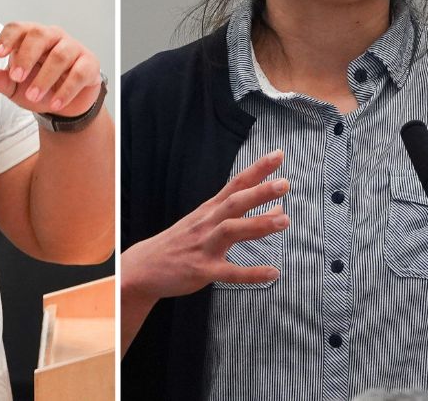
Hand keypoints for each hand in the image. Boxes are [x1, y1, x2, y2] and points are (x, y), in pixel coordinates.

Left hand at [0, 23, 101, 115]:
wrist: (66, 105)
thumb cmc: (40, 87)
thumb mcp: (16, 87)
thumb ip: (1, 80)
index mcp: (32, 37)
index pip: (18, 28)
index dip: (7, 38)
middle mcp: (53, 37)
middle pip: (39, 35)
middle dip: (26, 57)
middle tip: (16, 78)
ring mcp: (73, 48)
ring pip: (60, 55)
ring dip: (44, 78)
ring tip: (33, 96)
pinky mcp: (90, 64)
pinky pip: (79, 73)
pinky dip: (66, 90)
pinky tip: (55, 103)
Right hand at [121, 150, 292, 301]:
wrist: (143, 268)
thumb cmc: (182, 242)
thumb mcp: (208, 223)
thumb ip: (243, 215)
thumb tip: (279, 209)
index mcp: (210, 210)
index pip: (236, 183)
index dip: (257, 169)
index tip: (278, 155)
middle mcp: (207, 223)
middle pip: (235, 202)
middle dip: (259, 192)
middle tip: (284, 183)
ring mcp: (204, 246)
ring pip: (231, 230)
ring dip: (258, 224)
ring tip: (285, 221)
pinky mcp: (202, 271)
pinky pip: (230, 272)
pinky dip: (252, 273)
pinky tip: (272, 272)